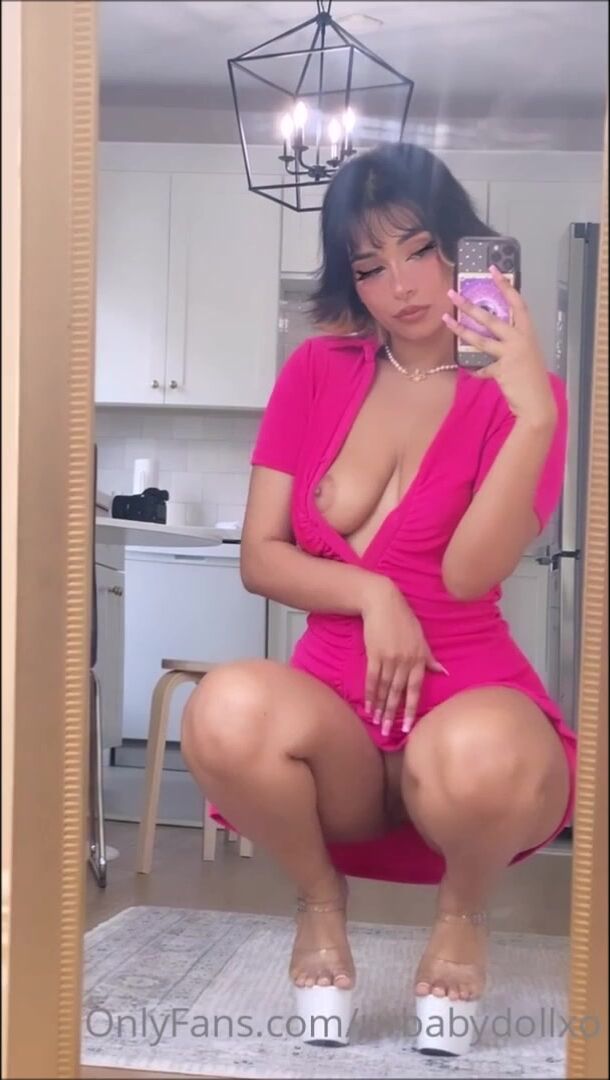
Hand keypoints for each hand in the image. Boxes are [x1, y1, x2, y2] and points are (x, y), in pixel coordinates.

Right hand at [361, 579, 447, 738]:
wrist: (383, 603)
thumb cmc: (404, 620)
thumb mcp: (421, 638)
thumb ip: (429, 658)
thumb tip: (444, 673)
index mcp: (418, 659)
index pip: (415, 690)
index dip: (411, 709)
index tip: (407, 727)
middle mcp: (405, 661)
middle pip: (398, 693)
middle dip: (392, 714)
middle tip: (386, 732)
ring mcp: (389, 658)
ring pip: (384, 688)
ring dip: (380, 707)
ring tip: (376, 723)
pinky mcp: (374, 654)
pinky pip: (372, 679)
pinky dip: (370, 693)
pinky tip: (368, 705)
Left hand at [443, 265, 557, 427]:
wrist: (538, 403)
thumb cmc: (531, 379)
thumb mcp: (524, 356)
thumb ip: (509, 346)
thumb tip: (490, 342)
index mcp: (528, 332)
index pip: (517, 303)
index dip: (505, 286)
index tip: (492, 270)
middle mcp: (520, 339)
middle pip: (491, 318)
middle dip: (470, 305)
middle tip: (454, 294)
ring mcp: (511, 353)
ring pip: (481, 338)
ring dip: (461, 329)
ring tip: (446, 319)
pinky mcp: (502, 369)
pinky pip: (482, 368)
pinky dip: (476, 370)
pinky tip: (471, 371)